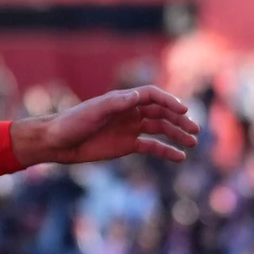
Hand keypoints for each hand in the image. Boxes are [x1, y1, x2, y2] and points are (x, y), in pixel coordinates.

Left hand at [9, 86, 198, 167]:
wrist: (58, 143)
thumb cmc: (72, 123)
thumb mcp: (94, 112)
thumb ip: (116, 103)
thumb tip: (137, 96)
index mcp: (123, 100)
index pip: (153, 96)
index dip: (169, 101)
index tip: (183, 111)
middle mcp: (130, 112)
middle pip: (161, 113)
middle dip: (179, 120)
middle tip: (195, 130)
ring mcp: (130, 128)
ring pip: (160, 129)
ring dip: (177, 134)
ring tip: (193, 143)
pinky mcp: (127, 145)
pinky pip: (151, 146)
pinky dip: (166, 151)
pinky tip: (179, 157)